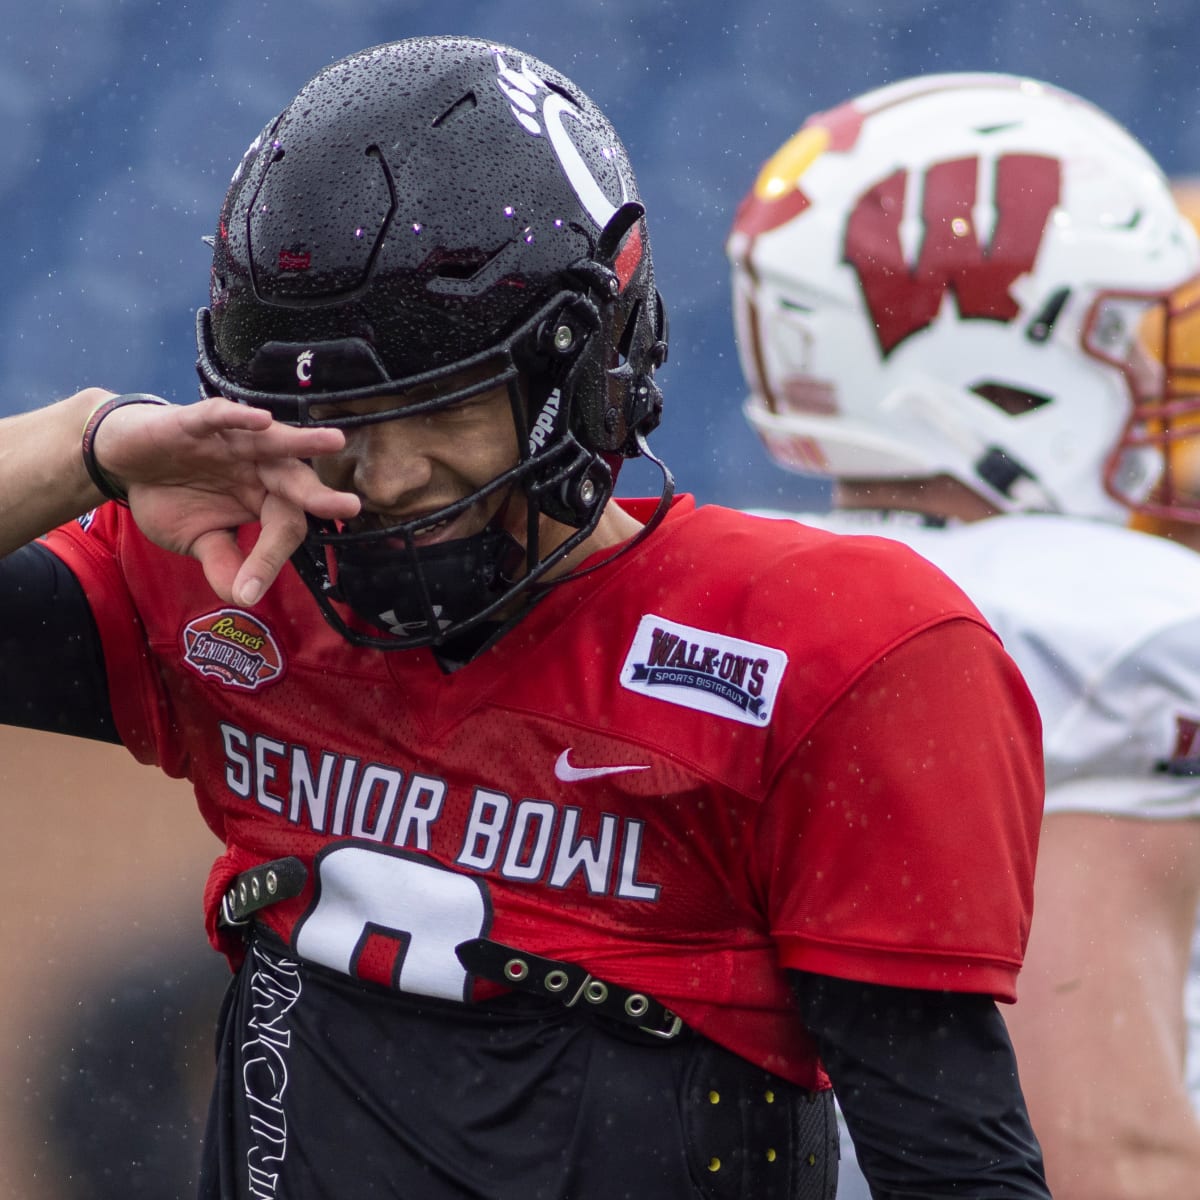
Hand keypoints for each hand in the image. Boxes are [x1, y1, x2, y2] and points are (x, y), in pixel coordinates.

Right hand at [95, 394, 359, 604]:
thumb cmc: (171, 499)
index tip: (249, 589)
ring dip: (302, 441)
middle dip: (320, 495)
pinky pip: (221, 417)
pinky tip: (262, 420)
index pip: (283, 527)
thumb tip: (243, 598)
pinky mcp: (195, 423)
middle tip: (349, 507)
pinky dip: (239, 417)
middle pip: (295, 481)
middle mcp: (258, 469)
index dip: (268, 558)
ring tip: (334, 440)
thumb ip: (223, 563)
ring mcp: (231, 444)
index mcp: (265, 499)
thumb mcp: (197, 540)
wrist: (122, 463)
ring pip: (273, 441)